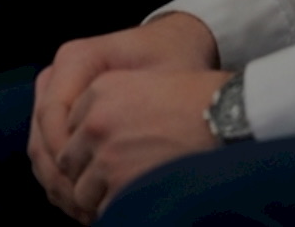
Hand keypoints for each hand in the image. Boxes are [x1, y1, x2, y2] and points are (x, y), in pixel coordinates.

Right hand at [29, 14, 219, 218]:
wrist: (172, 44)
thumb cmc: (170, 59)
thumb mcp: (161, 78)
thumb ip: (137, 107)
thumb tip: (113, 159)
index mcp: (75, 58)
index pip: (51, 114)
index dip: (65, 157)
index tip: (88, 188)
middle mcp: (58, 74)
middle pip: (41, 136)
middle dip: (61, 179)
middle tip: (87, 210)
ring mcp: (54, 94)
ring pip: (40, 150)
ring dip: (59, 185)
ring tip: (88, 213)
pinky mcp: (60, 114)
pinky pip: (48, 152)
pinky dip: (62, 180)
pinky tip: (86, 203)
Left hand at [54, 68, 231, 221]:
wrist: (225, 118)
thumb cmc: (195, 101)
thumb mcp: (145, 84)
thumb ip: (109, 105)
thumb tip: (84, 140)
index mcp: (101, 89)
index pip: (70, 128)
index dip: (86, 147)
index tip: (100, 157)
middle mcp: (96, 120)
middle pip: (69, 161)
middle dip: (86, 174)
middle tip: (109, 182)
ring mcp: (106, 155)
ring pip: (81, 190)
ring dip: (99, 197)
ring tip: (125, 192)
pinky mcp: (119, 185)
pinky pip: (104, 209)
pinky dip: (116, 210)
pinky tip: (138, 200)